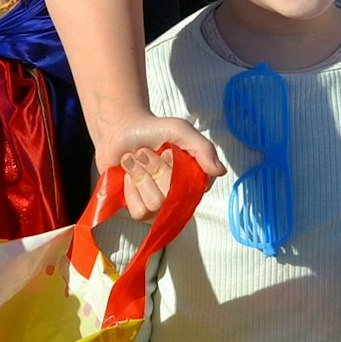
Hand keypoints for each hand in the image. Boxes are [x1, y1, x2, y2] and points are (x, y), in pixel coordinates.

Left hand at [90, 111, 223, 219]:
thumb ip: (203, 148)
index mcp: (194, 178)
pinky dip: (130, 190)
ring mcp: (159, 204)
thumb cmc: (153, 129)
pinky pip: (139, 212)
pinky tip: (128, 176)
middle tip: (145, 152)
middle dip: (154, 168)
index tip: (167, 151)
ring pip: (154, 205)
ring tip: (135, 161)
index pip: (193, 189)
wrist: (121, 129)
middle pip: (170, 196)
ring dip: (140, 176)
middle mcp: (179, 194)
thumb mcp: (180, 130)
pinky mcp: (140, 209)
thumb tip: (220, 171)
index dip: (175, 169)